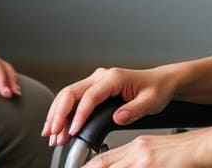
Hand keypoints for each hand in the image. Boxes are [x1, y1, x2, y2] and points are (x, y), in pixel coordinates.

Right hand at [43, 66, 181, 147]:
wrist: (160, 81)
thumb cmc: (156, 88)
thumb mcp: (151, 101)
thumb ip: (134, 109)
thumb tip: (118, 118)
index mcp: (114, 78)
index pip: (90, 96)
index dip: (79, 115)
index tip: (73, 132)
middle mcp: (101, 77)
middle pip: (71, 93)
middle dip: (59, 115)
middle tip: (53, 135)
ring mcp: (95, 81)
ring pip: (68, 95)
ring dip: (57, 115)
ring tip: (52, 135)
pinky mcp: (93, 89)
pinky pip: (73, 99)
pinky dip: (62, 113)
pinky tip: (57, 127)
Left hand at [82, 130, 211, 167]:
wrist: (203, 147)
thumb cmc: (181, 152)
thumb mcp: (153, 151)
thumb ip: (135, 159)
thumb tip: (117, 165)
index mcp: (134, 148)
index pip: (102, 160)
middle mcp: (136, 154)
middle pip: (102, 165)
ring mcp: (143, 162)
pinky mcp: (152, 166)